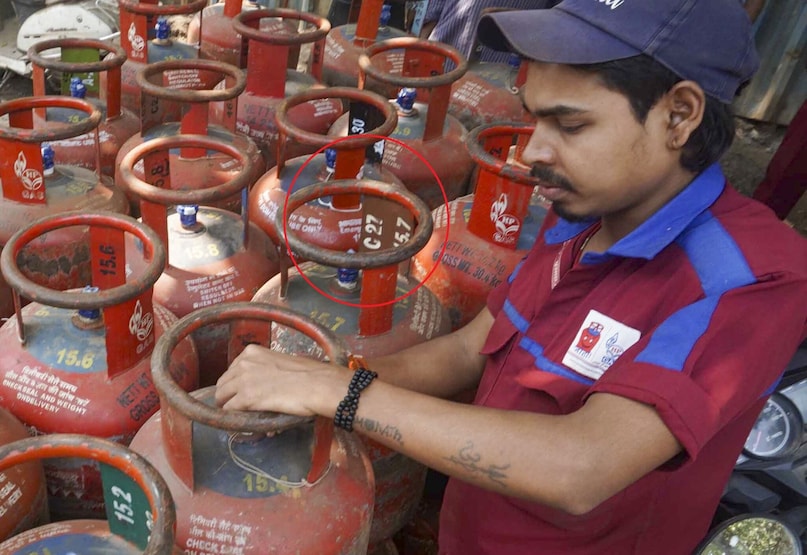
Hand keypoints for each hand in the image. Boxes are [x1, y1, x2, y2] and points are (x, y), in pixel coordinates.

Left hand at [214, 344, 349, 416]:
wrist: (317, 384)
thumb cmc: (307, 374)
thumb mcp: (280, 363)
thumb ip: (265, 371)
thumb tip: (260, 387)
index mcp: (252, 352)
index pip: (231, 370)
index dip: (235, 384)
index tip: (242, 392)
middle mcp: (244, 363)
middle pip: (222, 384)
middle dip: (228, 396)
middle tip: (239, 407)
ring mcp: (243, 380)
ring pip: (222, 397)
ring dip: (230, 407)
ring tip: (242, 414)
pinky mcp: (246, 398)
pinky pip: (230, 410)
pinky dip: (236, 416)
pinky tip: (246, 419)